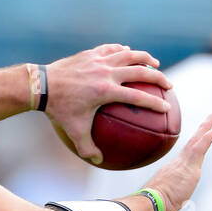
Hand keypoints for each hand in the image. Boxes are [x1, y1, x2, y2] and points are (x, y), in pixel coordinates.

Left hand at [44, 44, 171, 163]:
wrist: (43, 85)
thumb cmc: (59, 110)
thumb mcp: (74, 132)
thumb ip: (88, 148)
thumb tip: (99, 161)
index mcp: (106, 91)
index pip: (138, 97)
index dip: (154, 103)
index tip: (167, 108)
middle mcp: (106, 72)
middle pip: (140, 71)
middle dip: (158, 77)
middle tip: (168, 84)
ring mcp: (100, 60)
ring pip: (130, 54)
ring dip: (145, 58)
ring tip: (155, 63)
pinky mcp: (92, 53)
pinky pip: (113, 49)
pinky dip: (123, 51)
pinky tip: (128, 53)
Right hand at [144, 113, 211, 210]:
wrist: (150, 204)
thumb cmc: (152, 208)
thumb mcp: (161, 205)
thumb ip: (164, 206)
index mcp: (172, 173)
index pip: (186, 157)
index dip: (194, 146)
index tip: (199, 137)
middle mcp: (177, 165)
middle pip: (192, 144)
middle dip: (202, 131)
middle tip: (211, 119)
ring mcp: (183, 164)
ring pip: (197, 142)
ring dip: (207, 129)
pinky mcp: (188, 166)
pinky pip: (200, 148)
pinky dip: (208, 137)